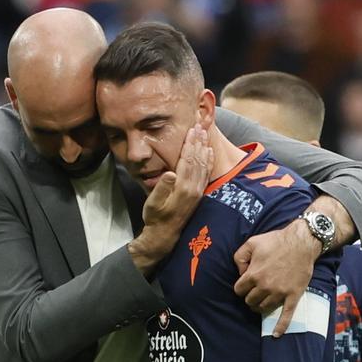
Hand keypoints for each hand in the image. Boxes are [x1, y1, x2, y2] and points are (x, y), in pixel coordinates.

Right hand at [130, 125, 212, 274]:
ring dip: (204, 148)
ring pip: (204, 165)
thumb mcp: (152, 204)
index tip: (192, 129)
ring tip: (204, 134)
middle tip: (200, 125)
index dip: (190, 144)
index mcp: (182, 189)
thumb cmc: (154, 218)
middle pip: (198, 160)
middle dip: (199, 142)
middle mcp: (193, 189)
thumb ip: (161, 188)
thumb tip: (170, 173)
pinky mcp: (198, 195)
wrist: (164, 235)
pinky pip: (206, 174)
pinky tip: (209, 153)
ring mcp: (198, 193)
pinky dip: (208, 161)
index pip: (188, 161)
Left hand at [234, 219, 317, 335]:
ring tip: (262, 300)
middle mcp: (265, 286)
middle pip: (250, 301)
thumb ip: (239, 257)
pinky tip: (276, 334)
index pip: (238, 290)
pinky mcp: (293, 296)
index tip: (246, 283)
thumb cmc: (276, 241)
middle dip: (250, 296)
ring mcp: (279, 293)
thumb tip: (240, 272)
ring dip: (260, 306)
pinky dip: (281, 326)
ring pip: (263, 308)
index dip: (241, 287)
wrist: (302, 242)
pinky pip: (286, 315)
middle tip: (255, 290)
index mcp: (254, 274)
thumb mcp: (251, 242)